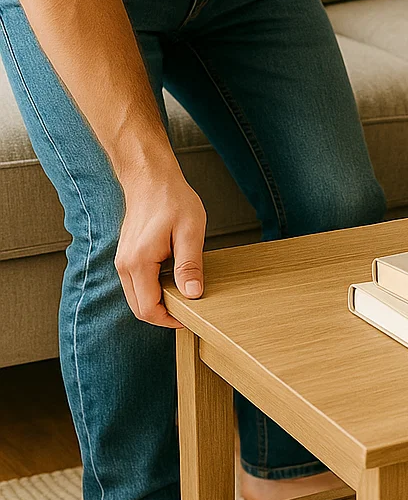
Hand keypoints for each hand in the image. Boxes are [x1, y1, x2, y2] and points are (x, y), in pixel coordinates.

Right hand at [115, 171, 206, 327]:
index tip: (191, 318)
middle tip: (191, 312)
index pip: (148, 309)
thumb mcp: (190, 232)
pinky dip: (154, 291)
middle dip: (164, 316)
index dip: (170, 320)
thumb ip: (189, 265)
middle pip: (140, 309)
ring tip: (185, 295)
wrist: (151, 179)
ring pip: (137, 298)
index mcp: (138, 263)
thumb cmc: (171, 200)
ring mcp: (123, 262)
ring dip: (159, 303)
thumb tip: (192, 294)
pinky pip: (138, 285)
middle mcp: (125, 266)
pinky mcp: (128, 257)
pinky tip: (174, 281)